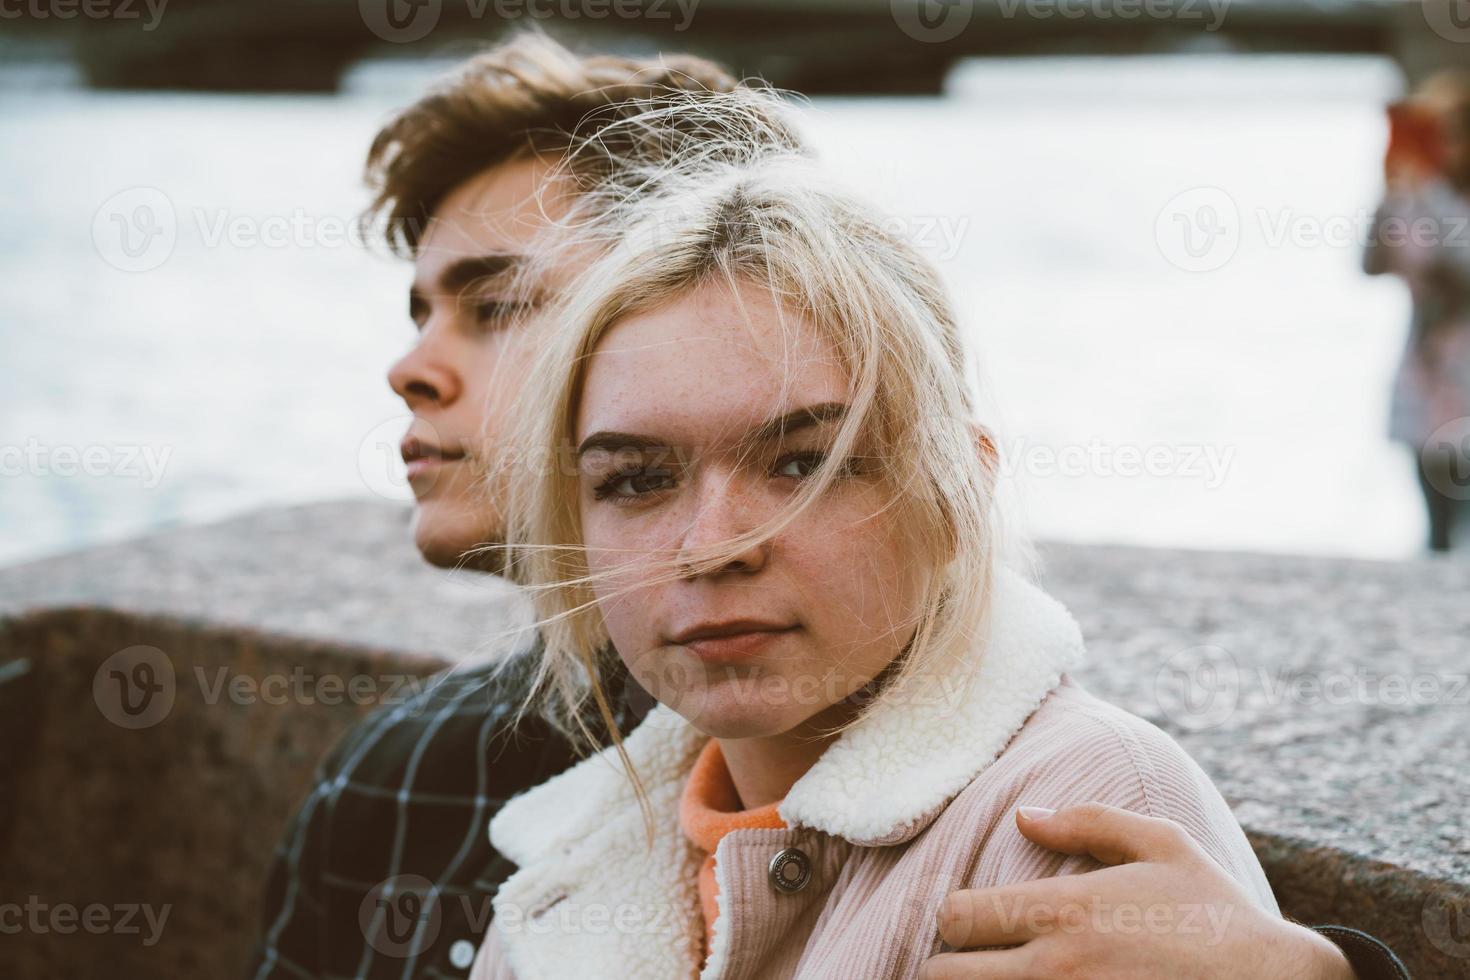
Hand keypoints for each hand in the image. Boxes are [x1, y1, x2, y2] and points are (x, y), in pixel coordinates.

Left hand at [920, 802, 1355, 979]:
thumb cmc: (1217, 915)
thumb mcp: (1163, 846)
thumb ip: (1087, 823)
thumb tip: (1025, 817)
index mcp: (1062, 911)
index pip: (952, 919)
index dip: (956, 921)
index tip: (978, 925)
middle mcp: (1054, 969)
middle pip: (942, 975)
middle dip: (953, 967)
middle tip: (983, 962)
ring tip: (1002, 978)